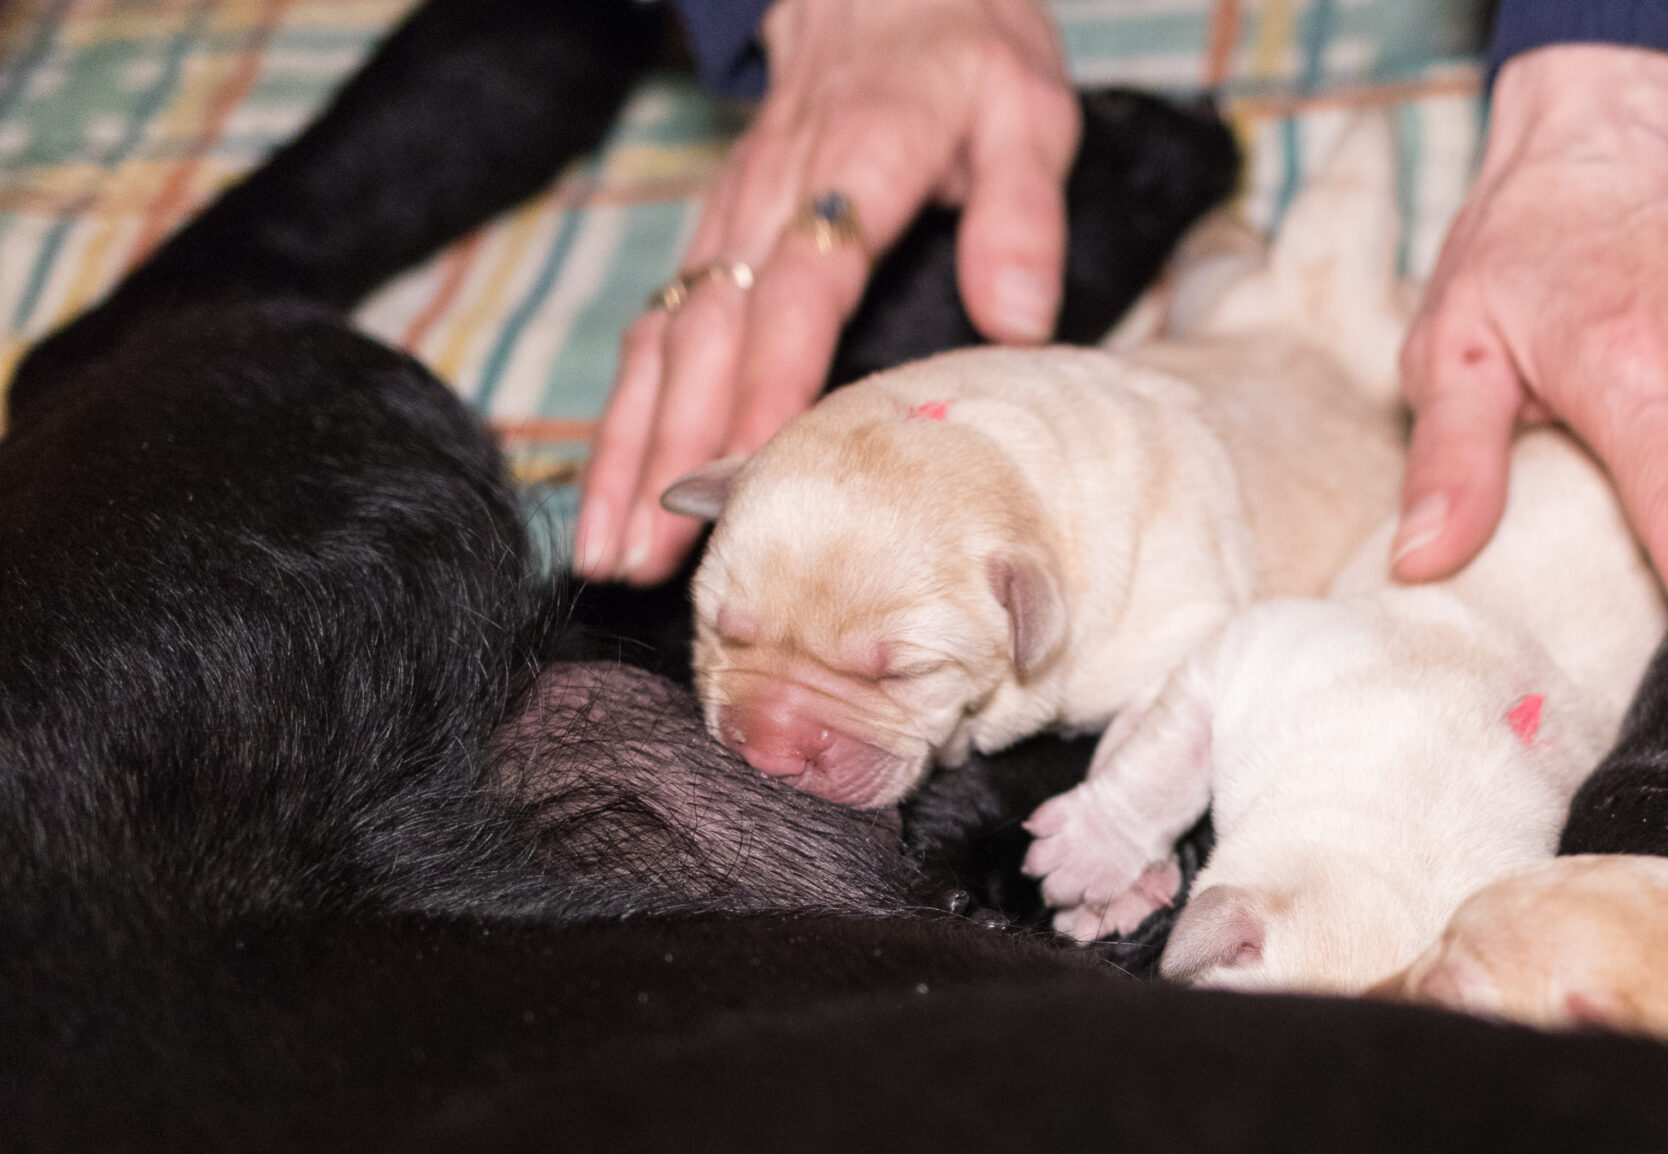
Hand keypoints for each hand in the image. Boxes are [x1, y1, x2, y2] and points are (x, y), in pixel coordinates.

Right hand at [575, 0, 1078, 582]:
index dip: (771, 378)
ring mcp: (729, 223)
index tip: (750, 461)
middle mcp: (771, 201)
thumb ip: (1022, 212)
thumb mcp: (1023, 108)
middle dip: (673, 450)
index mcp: (854, 165)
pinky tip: (612, 496)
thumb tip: (1019, 316)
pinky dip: (626, 420)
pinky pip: (656, 338)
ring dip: (631, 453)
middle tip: (650, 554)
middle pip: (709, 336)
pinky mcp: (713, 241)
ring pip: (664, 345)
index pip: (803, 287)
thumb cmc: (961, 52)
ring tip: (611, 554)